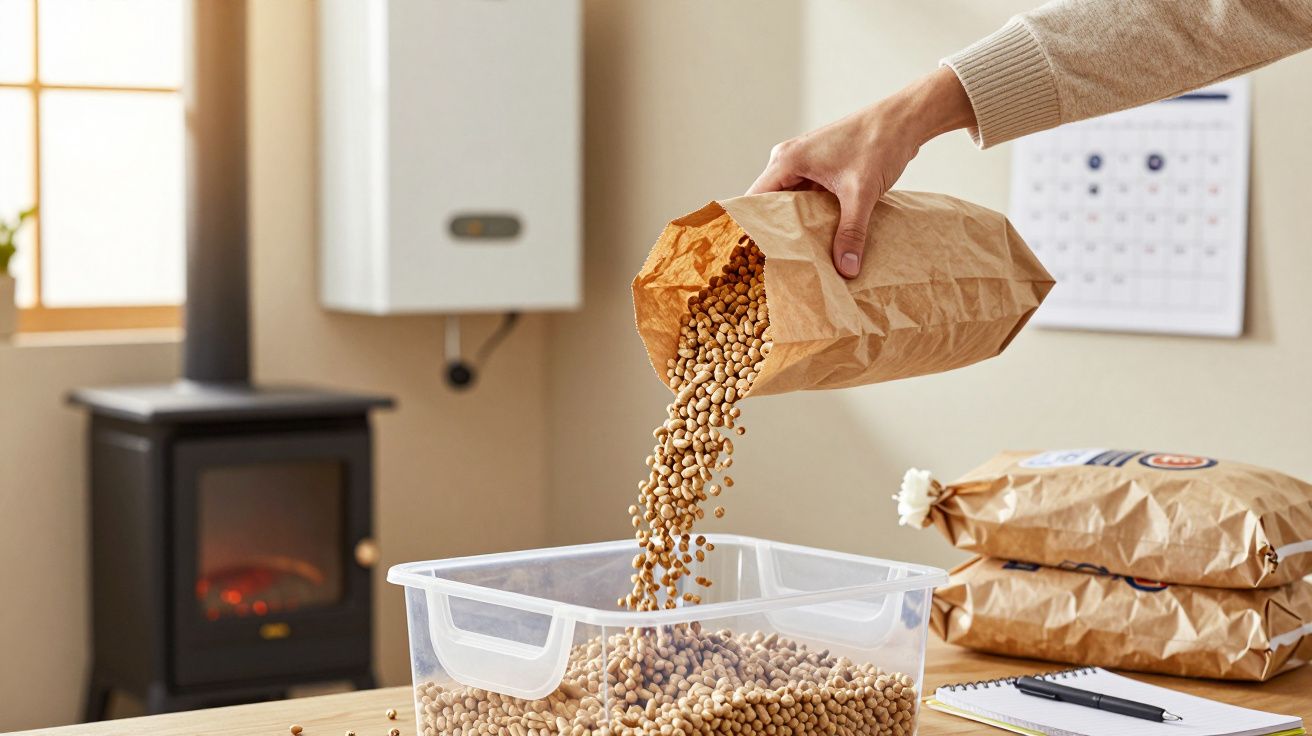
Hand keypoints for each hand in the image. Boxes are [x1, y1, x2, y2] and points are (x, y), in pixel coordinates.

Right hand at [747, 67, 975, 277]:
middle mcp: (788, 159)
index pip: (754, 200)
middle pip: (770, 204)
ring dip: (796, 225)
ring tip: (799, 256)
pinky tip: (819, 238)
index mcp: (787, 160)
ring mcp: (804, 162)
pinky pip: (805, 196)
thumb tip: (846, 269)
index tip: (755, 257)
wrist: (903, 120)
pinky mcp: (819, 167)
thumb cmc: (878, 143)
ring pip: (789, 201)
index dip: (753, 228)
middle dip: (776, 232)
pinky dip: (811, 215)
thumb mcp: (861, 194)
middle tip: (779, 264)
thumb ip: (852, 232)